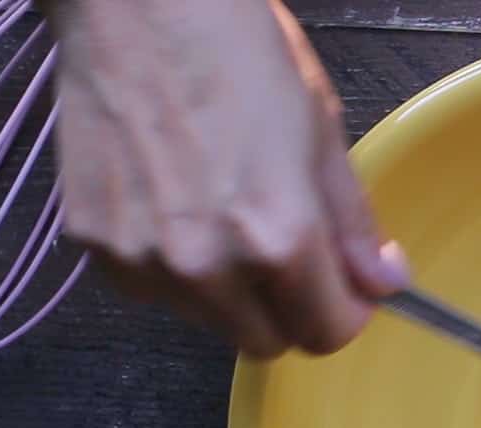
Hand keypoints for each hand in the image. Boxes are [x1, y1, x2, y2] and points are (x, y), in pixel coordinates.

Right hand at [45, 0, 407, 356]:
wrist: (133, 0)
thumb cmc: (235, 50)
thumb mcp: (321, 132)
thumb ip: (353, 224)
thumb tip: (385, 282)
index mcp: (278, 240)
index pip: (327, 335)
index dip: (344, 314)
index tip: (343, 289)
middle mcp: (207, 266)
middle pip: (266, 341)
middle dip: (287, 310)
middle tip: (286, 251)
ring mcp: (143, 260)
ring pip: (209, 321)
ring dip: (229, 291)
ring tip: (222, 211)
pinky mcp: (95, 246)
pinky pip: (153, 290)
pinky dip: (171, 266)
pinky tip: (174, 202)